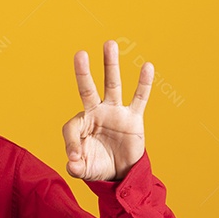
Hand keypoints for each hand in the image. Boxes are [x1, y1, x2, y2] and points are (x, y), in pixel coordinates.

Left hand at [62, 40, 152, 180]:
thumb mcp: (85, 170)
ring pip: (112, 85)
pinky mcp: (133, 118)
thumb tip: (73, 164)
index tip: (76, 158)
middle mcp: (97, 113)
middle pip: (88, 89)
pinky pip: (139, 98)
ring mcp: (115, 112)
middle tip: (80, 54)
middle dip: (83, 73)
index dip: (71, 142)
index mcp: (82, 124)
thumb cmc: (98, 166)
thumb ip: (76, 168)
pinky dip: (144, 84)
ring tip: (110, 44)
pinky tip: (147, 67)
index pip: (72, 126)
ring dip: (111, 66)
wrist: (121, 173)